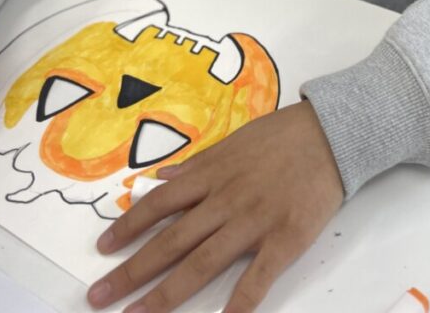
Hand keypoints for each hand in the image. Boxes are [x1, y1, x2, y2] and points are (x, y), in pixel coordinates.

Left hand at [87, 101, 343, 312]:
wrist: (330, 133)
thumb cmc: (281, 136)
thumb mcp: (233, 141)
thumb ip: (197, 165)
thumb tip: (162, 177)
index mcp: (211, 174)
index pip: (159, 204)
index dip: (128, 227)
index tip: (102, 248)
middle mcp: (225, 200)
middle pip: (171, 241)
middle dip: (132, 271)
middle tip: (99, 297)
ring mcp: (253, 221)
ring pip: (202, 263)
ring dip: (166, 293)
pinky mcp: (285, 238)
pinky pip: (257, 276)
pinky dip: (239, 302)